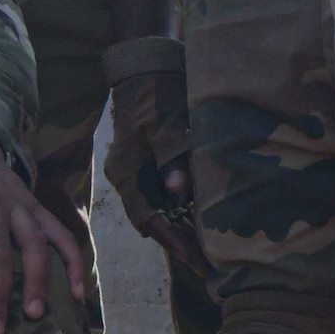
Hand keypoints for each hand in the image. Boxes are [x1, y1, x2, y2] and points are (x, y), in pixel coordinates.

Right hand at [101, 45, 209, 277]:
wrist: (142, 65)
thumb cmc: (155, 92)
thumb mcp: (166, 122)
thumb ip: (172, 156)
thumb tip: (177, 190)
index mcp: (126, 171)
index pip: (150, 218)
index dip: (174, 243)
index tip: (198, 263)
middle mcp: (127, 177)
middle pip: (152, 221)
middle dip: (178, 244)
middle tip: (208, 268)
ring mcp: (134, 171)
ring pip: (156, 210)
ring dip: (179, 230)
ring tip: (206, 252)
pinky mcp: (145, 163)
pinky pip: (160, 196)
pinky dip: (178, 211)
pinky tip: (198, 220)